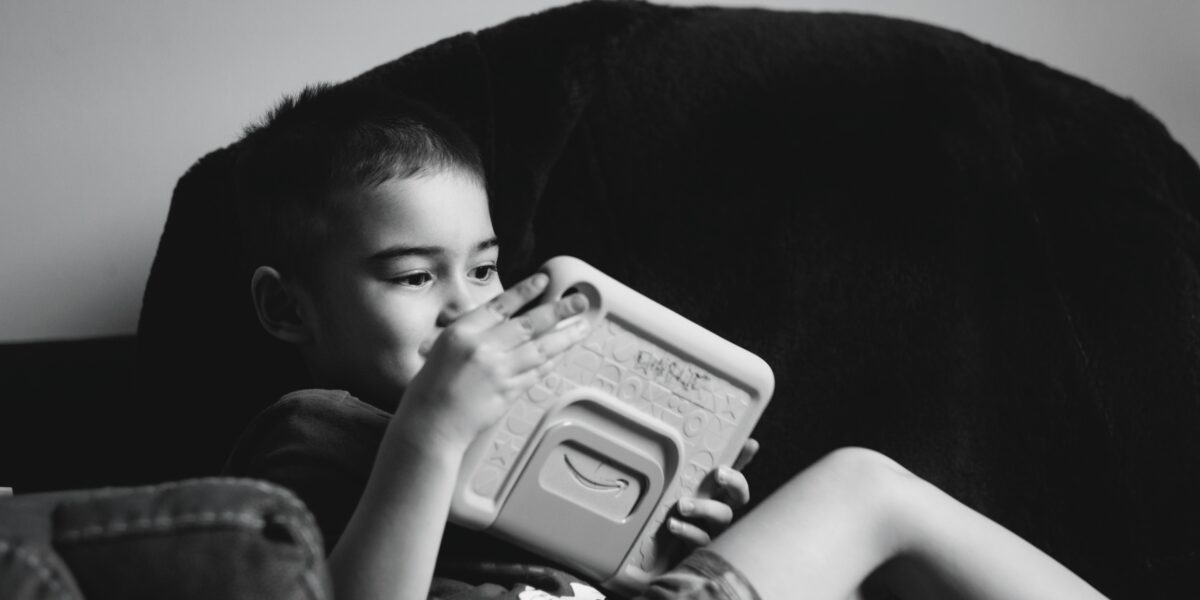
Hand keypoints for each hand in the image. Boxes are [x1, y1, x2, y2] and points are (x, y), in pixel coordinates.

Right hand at [395, 273, 591, 449]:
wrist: (431, 423)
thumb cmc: (432, 387)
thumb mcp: (444, 347)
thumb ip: (474, 331)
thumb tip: (505, 318)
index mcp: (463, 332)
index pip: (501, 305)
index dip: (525, 291)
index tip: (544, 281)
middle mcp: (483, 349)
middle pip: (529, 324)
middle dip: (559, 310)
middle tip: (579, 301)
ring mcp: (498, 372)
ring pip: (540, 349)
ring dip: (565, 336)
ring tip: (582, 326)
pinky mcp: (508, 392)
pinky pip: (536, 372)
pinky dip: (550, 361)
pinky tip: (562, 353)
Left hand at [667, 438, 758, 545]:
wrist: (666, 547)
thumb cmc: (684, 509)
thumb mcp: (690, 486)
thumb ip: (700, 465)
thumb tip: (716, 440)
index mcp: (722, 493)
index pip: (738, 473)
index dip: (745, 459)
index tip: (746, 446)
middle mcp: (723, 508)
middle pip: (740, 495)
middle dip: (733, 482)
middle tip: (719, 473)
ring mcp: (716, 528)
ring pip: (722, 517)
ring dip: (704, 508)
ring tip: (682, 504)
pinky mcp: (702, 546)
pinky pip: (701, 540)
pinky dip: (687, 531)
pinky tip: (673, 523)